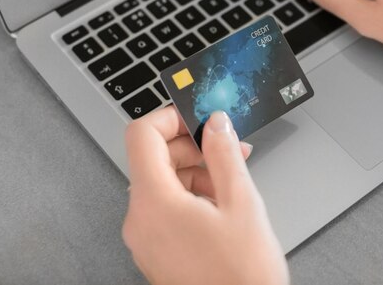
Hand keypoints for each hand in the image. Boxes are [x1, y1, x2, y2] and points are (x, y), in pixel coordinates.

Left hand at [122, 107, 288, 284]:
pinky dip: (189, 195)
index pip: (142, 136)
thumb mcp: (242, 203)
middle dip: (191, 146)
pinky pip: (164, 208)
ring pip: (161, 183)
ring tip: (230, 179)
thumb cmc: (242, 276)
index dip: (170, 117)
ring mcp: (145, 238)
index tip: (197, 115)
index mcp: (155, 202)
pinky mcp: (156, 250)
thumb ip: (224, 154)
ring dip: (194, 171)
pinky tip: (220, 202)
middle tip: (226, 146)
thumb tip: (215, 123)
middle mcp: (140, 220)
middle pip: (152, 158)